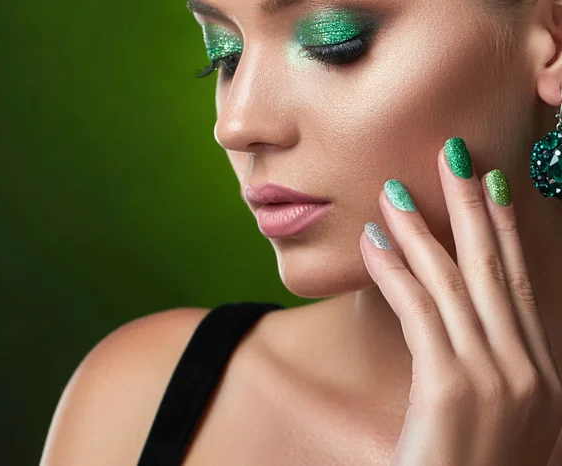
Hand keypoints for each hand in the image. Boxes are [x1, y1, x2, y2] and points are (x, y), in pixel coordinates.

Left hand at [359, 138, 561, 465]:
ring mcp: (495, 378)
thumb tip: (454, 316)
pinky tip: (373, 240)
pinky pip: (419, 311)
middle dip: (471, 206)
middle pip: (494, 269)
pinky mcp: (451, 388)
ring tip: (393, 191)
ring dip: (421, 230)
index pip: (520, 284)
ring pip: (453, 283)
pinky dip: (395, 271)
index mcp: (542, 375)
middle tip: (453, 155)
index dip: (505, 229)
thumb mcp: (493, 417)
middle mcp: (528, 370)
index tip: (491, 184)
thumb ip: (487, 367)